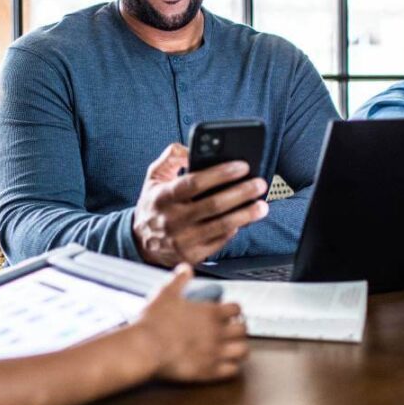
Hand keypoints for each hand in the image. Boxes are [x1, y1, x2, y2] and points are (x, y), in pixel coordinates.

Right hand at [132, 143, 268, 266]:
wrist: (142, 242)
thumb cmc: (154, 205)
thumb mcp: (154, 177)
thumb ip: (171, 157)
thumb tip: (192, 149)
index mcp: (163, 197)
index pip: (195, 182)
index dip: (221, 173)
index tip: (242, 166)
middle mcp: (172, 220)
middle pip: (214, 205)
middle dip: (241, 192)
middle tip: (259, 184)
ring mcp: (183, 240)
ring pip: (221, 226)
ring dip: (246, 214)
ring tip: (261, 205)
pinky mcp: (192, 255)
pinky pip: (220, 241)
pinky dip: (235, 229)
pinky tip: (244, 220)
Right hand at [135, 264, 248, 382]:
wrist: (145, 348)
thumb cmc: (154, 321)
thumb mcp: (165, 293)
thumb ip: (179, 279)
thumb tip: (186, 268)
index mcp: (211, 312)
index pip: (237, 309)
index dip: (233, 310)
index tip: (228, 312)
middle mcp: (218, 332)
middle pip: (243, 329)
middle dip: (239, 328)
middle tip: (232, 329)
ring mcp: (215, 353)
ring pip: (243, 351)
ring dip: (239, 347)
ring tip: (232, 347)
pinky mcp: (209, 371)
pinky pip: (232, 371)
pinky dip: (231, 367)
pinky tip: (224, 364)